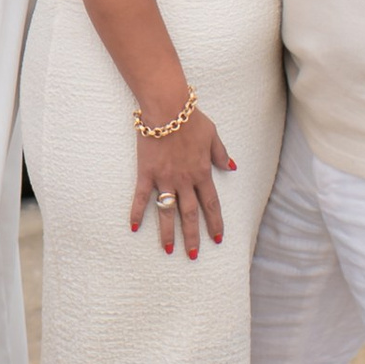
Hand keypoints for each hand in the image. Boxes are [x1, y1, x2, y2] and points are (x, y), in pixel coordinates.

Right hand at [131, 110, 235, 255]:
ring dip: (168, 232)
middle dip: (193, 237)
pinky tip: (133, 227)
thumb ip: (221, 154)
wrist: (167, 108)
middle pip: (190, 214)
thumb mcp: (213, 134)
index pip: (211, 204)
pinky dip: (136, 212)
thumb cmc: (190, 119)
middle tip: (193, 255)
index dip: (215, 222)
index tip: (217, 238)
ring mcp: (164, 178)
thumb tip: (231, 167)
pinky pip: (140, 197)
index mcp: (202, 172)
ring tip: (169, 250)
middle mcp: (185, 180)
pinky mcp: (146, 173)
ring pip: (167, 211)